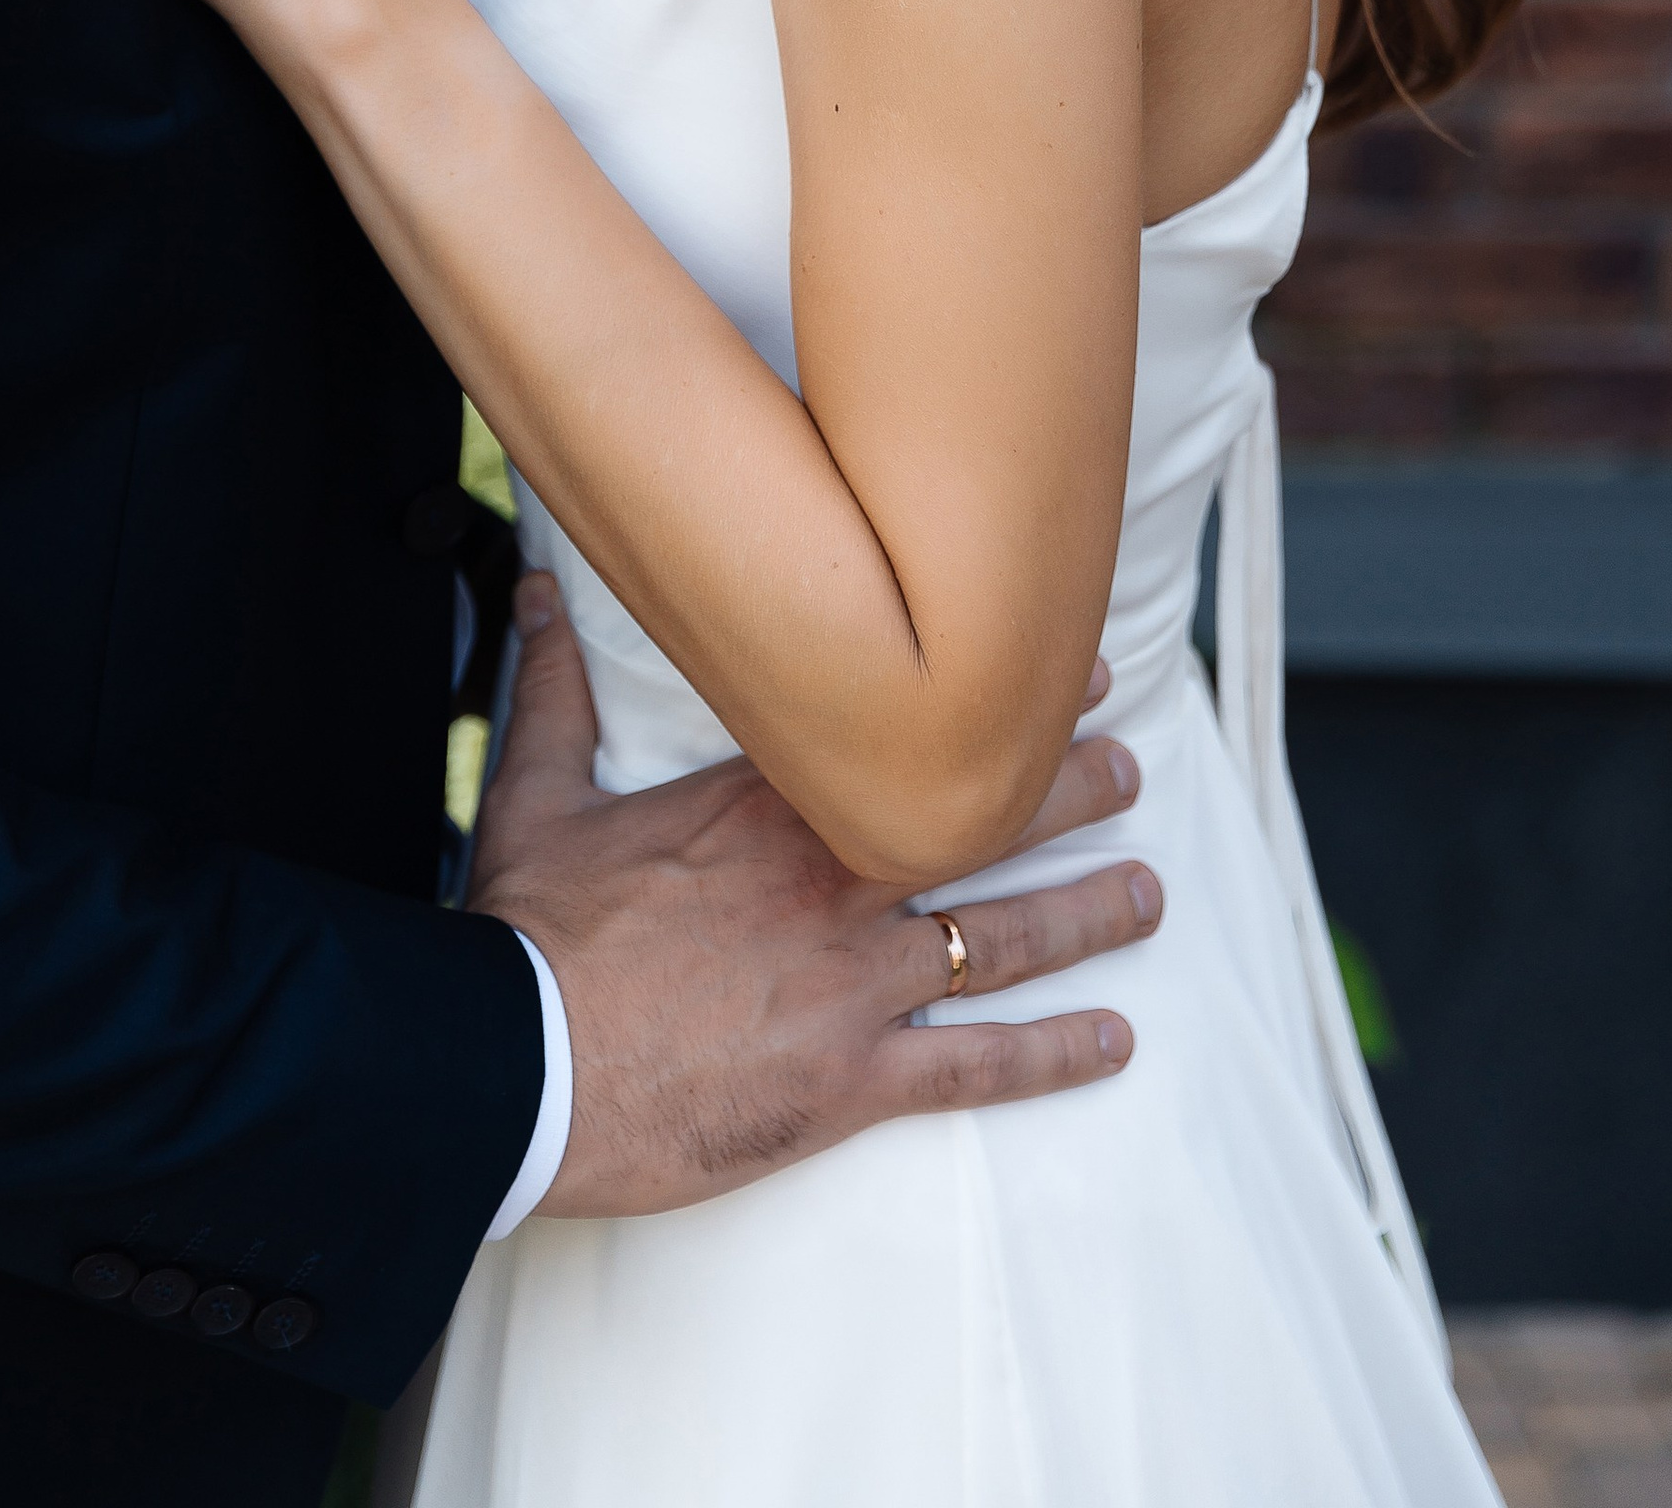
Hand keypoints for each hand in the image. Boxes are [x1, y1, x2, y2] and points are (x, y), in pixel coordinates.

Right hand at [469, 577, 1158, 1217]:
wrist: (522, 1059)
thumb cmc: (532, 929)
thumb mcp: (537, 790)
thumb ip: (554, 688)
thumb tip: (530, 592)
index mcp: (768, 803)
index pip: (900, 731)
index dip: (986, 699)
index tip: (1048, 667)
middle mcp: (832, 878)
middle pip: (979, 822)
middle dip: (1065, 788)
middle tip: (1127, 766)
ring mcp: (852, 979)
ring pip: (1004, 936)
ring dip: (1087, 911)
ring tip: (1149, 893)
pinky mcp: (850, 1078)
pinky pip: (976, 1065)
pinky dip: (1053, 1057)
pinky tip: (1113, 1045)